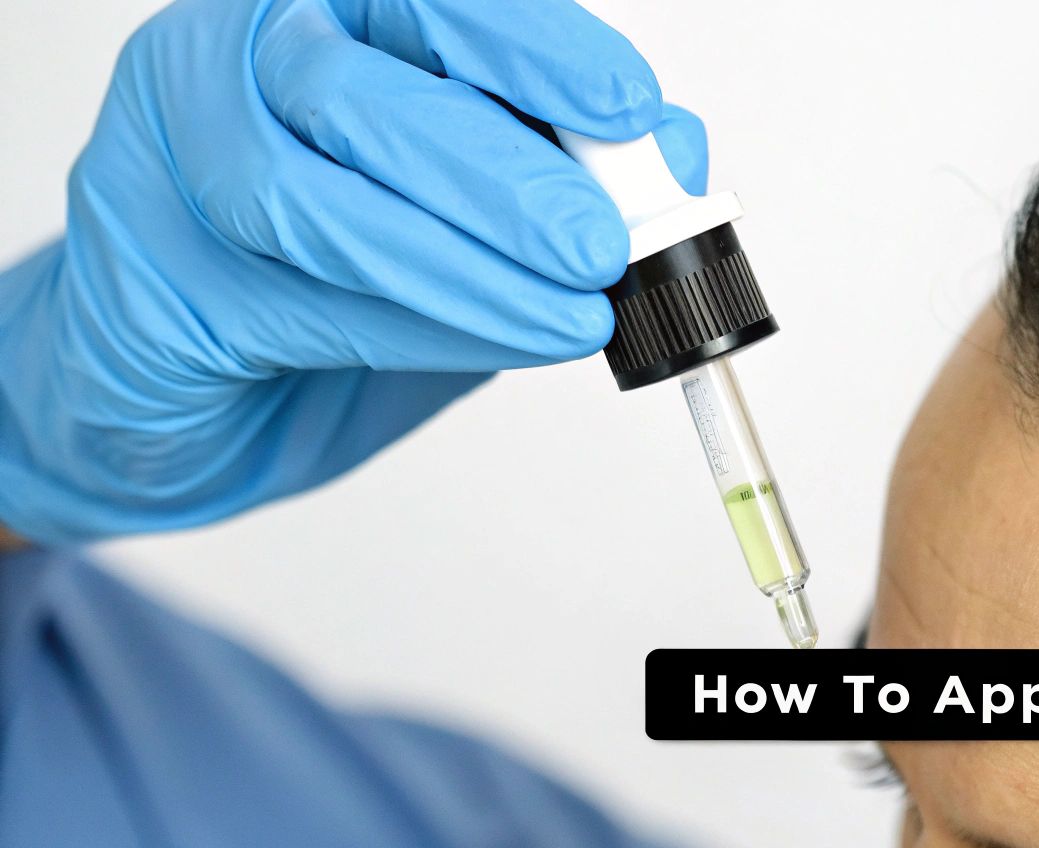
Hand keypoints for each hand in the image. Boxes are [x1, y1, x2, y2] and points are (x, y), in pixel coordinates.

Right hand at [0, 0, 706, 542]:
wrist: (207, 396)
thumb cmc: (342, 279)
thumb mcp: (478, 217)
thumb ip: (562, 177)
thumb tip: (674, 152)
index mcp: (326, 14)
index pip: (430, 1)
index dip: (533, 46)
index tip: (630, 106)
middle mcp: (237, 61)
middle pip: (363, 96)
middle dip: (508, 177)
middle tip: (603, 245)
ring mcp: (171, 160)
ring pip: (312, 202)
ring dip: (465, 268)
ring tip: (573, 316)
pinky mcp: (143, 279)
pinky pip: (288, 303)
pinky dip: (412, 327)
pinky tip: (497, 341)